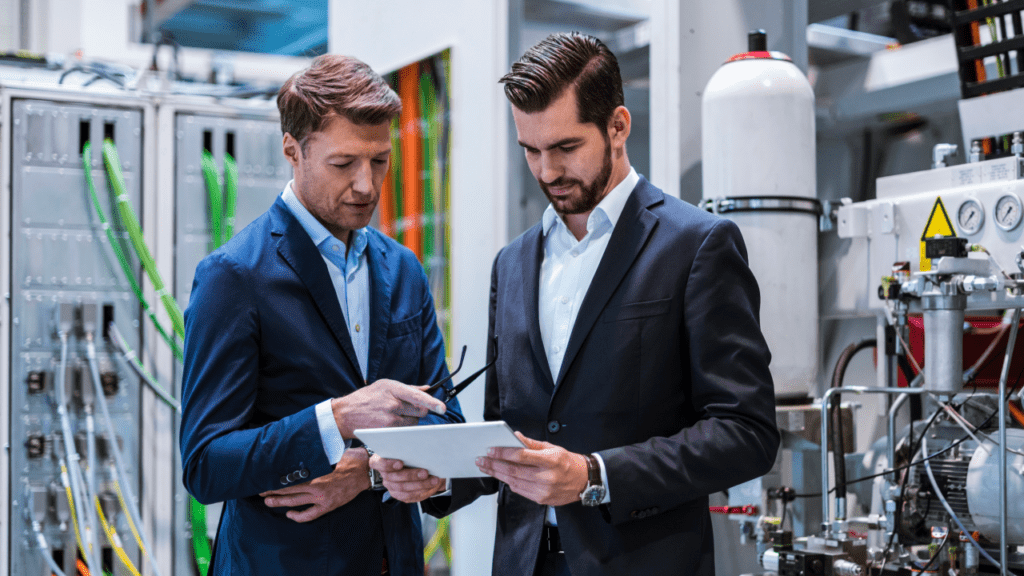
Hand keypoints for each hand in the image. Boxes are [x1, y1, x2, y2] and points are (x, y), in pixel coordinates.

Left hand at [260, 448, 370, 521]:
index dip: (275, 480)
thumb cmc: (348, 459)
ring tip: (268, 502)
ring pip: (295, 502)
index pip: (290, 479)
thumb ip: (315, 456)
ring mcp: (321, 499)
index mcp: (316, 474)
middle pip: (289, 491)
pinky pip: (309, 515)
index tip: (264, 479)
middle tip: (260, 492)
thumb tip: (299, 450)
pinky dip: (298, 516)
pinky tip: (290, 514)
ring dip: (280, 502)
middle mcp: (316, 487)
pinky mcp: (327, 506)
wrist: (364, 472)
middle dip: (272, 491)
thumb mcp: (330, 453)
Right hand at [332, 379, 446, 438]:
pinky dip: (403, 430)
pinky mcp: (386, 432)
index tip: (443, 408)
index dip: (432, 402)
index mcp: (393, 388)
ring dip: (410, 421)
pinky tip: (392, 424)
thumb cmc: (367, 397)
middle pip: (420, 411)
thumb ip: (408, 388)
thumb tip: (427, 388)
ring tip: (395, 416)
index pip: (417, 396)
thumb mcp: (385, 385)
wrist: (346, 413)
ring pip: (414, 423)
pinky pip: (405, 433)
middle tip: (407, 408)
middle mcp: (392, 404)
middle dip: (419, 410)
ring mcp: (389, 420)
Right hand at [369, 455, 446, 502]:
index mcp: (380, 460)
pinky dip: (422, 491)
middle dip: (411, 475)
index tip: (400, 463)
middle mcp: (384, 474)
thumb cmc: (410, 454)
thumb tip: (419, 448)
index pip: (377, 463)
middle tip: (425, 472)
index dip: (387, 464)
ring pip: (403, 488)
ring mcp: (391, 486)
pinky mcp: (400, 495)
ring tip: (433, 480)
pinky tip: (431, 486)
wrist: (417, 466)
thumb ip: (407, 448)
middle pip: (393, 477)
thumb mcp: (407, 448)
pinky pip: (409, 496)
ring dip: (420, 484)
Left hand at [476, 432, 588, 505]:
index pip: (522, 456)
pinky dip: (508, 482)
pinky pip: (519, 491)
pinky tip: (501, 476)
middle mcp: (547, 477)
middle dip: (494, 465)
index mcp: (550, 461)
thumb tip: (514, 437)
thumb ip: (531, 444)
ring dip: (497, 474)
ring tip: (486, 467)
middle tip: (481, 459)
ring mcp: (543, 491)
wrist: (584, 481)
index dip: (503, 453)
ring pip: (514, 482)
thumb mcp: (552, 448)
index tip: (490, 450)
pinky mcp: (541, 500)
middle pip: (514, 471)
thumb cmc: (568, 462)